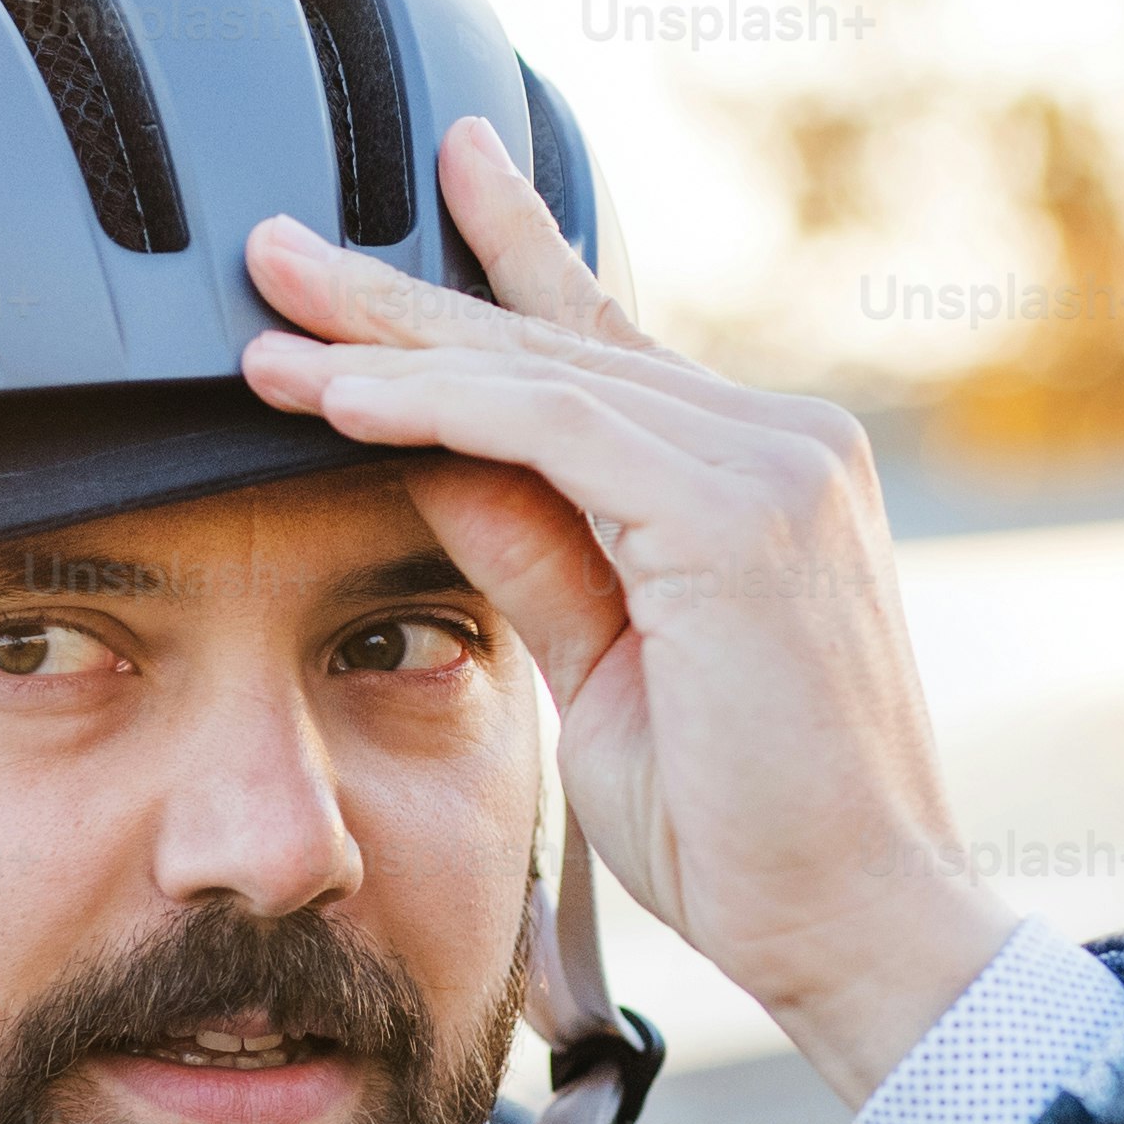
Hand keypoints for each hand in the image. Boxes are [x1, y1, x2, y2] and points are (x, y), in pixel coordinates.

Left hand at [239, 116, 1021, 1107]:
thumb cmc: (746, 831)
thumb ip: (537, 556)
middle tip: (276, 244)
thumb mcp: (607, 670)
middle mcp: (786, 443)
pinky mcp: (741, 515)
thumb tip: (430, 465)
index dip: (507, 265)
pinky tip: (340, 398)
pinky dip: (437, 407)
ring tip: (267, 329)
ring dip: (389, 348)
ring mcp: (777, 467)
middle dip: (405, 294)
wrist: (857, 929)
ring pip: (542, 372)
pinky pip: (553, 429)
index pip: (604, 350)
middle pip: (559, 342)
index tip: (426, 193)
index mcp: (764, 475)